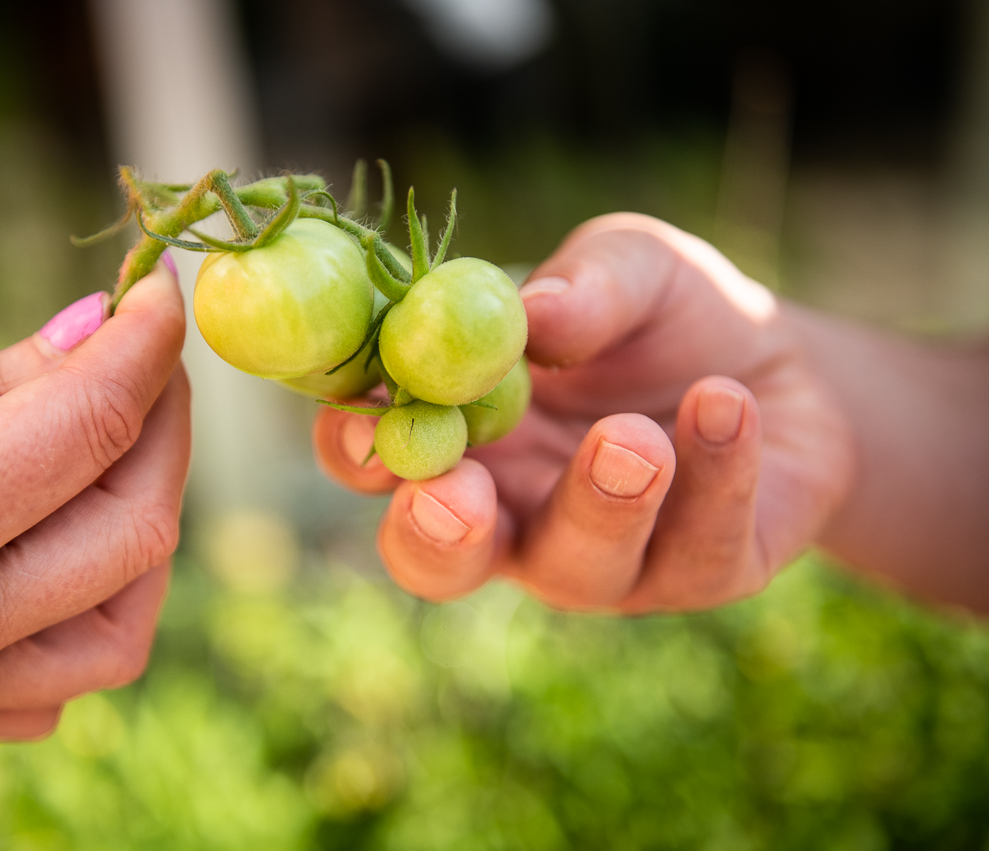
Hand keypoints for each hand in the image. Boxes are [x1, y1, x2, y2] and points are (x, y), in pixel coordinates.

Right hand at [0, 261, 187, 740]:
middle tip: (148, 361)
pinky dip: (90, 611)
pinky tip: (64, 545)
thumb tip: (103, 332)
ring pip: (117, 636)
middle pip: (133, 538)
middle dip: (164, 433)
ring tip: (117, 451)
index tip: (161, 292)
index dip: (147, 345)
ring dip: (143, 533)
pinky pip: (53, 687)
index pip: (88, 428)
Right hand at [314, 213, 854, 611]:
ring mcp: (600, 559)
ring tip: (634, 439)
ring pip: (574, 567)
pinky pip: (695, 550)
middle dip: (436, 538)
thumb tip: (531, 311)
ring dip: (597, 504)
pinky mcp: (698, 576)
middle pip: (439, 562)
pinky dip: (712, 473)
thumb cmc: (668, 315)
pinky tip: (727, 402)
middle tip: (455, 497)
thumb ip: (583, 284)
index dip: (353, 447)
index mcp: (460, 436)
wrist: (789, 366)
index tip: (365, 421)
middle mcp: (510, 512)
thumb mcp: (632, 265)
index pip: (373, 457)